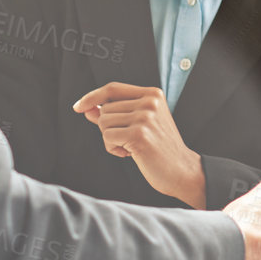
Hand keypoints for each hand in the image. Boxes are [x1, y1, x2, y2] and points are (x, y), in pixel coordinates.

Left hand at [73, 82, 204, 206]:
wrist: (181, 170)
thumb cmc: (160, 149)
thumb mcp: (139, 125)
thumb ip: (115, 114)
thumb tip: (87, 108)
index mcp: (152, 94)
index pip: (113, 89)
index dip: (92, 96)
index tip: (79, 106)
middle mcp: (149, 102)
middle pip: (105, 109)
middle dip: (109, 128)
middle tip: (129, 140)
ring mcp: (144, 117)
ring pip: (103, 123)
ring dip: (111, 139)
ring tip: (131, 147)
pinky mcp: (138, 134)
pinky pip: (107, 137)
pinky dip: (113, 149)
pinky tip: (130, 153)